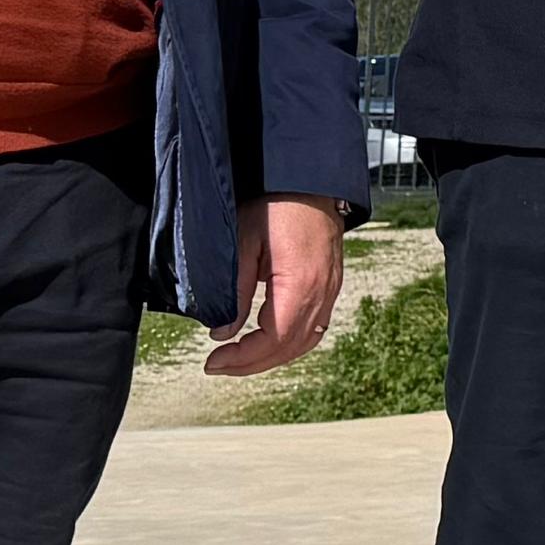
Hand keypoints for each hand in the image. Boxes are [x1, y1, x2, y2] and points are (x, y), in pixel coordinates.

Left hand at [203, 198, 347, 378]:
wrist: (308, 178)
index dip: (243, 358)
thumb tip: (223, 333)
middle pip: (291, 347)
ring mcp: (331, 289)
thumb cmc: (274, 203)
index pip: (274, 340)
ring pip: (306, 341)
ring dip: (272, 356)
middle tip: (220, 365)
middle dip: (253, 363)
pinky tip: (268, 340)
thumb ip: (235, 294)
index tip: (213, 361)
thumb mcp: (242, 244)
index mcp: (301, 284)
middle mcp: (323, 292)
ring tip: (241, 359)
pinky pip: (315, 326)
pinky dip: (290, 342)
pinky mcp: (331, 284)